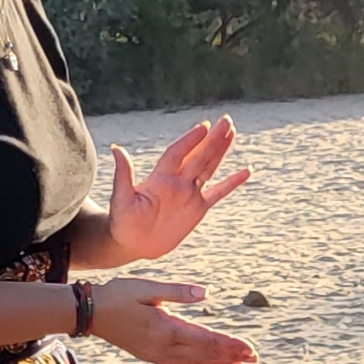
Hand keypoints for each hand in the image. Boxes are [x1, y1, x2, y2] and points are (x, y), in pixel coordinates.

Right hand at [89, 276, 257, 363]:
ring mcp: (156, 354)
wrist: (88, 313)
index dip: (231, 345)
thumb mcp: (147, 288)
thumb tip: (206, 293)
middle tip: (255, 358)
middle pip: (205, 354)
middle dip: (231, 355)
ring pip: (195, 362)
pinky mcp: (150, 356)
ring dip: (218, 362)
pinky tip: (207, 363)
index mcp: (166, 329)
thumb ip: (177, 292)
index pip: (207, 340)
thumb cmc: (118, 296)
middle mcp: (164, 346)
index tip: (250, 348)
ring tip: (239, 363)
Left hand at [104, 117, 250, 261]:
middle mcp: (177, 182)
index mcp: (160, 178)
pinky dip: (232, 182)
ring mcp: (189, 194)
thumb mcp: (121, 197)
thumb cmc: (122, 220)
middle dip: (213, 139)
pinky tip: (246, 171)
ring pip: (209, 167)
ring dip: (220, 151)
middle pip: (199, 156)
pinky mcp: (198, 208)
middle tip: (227, 120)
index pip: (178, 153)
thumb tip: (117, 149)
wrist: (132, 242)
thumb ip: (123, 174)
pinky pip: (218, 192)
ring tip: (231, 132)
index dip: (190, 141)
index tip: (204, 127)